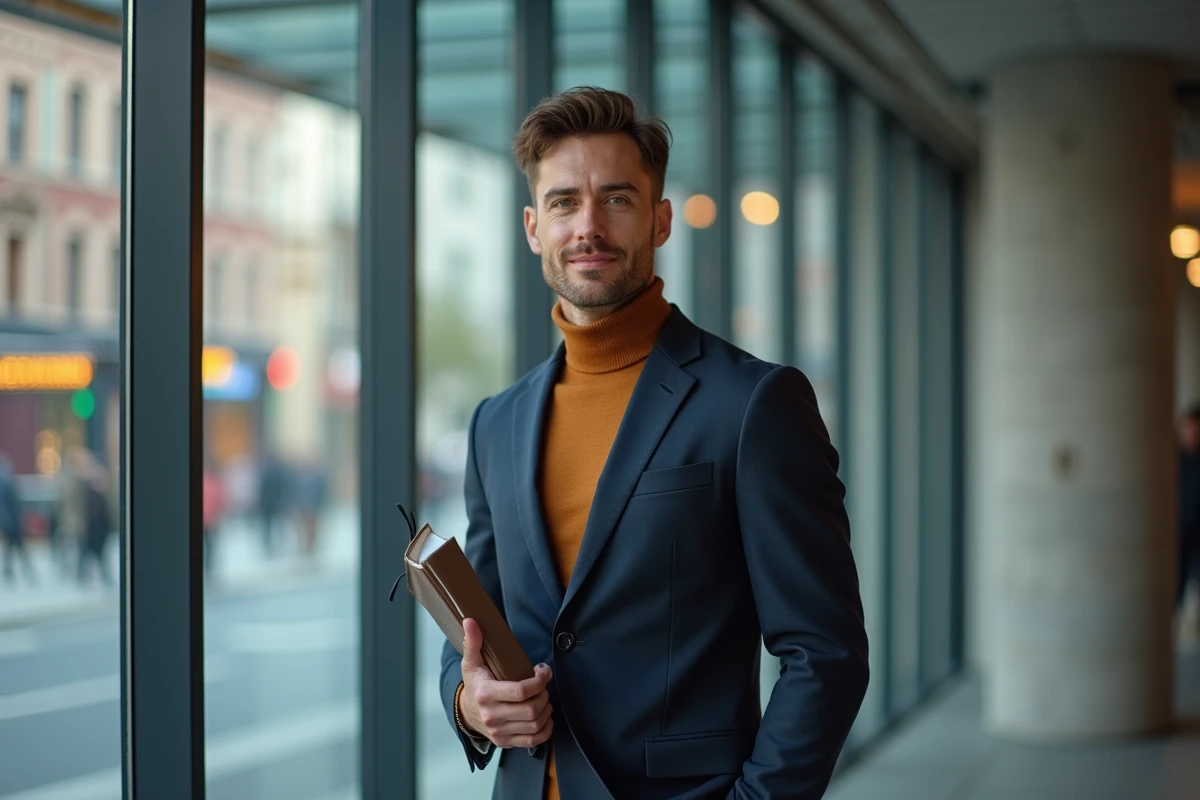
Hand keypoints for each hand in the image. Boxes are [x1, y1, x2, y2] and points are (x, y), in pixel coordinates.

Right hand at [458, 617, 553, 748]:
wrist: (467, 713)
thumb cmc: (474, 684)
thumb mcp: (471, 663)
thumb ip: (473, 642)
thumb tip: (470, 621)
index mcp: (486, 694)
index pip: (521, 691)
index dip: (539, 680)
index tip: (543, 670)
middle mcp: (492, 716)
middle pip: (531, 709)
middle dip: (544, 694)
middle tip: (543, 685)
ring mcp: (499, 732)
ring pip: (535, 724)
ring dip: (546, 709)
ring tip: (543, 698)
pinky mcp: (506, 742)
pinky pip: (534, 740)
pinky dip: (546, 729)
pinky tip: (544, 716)